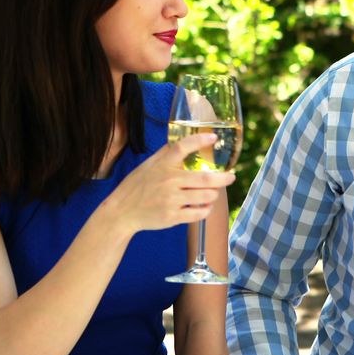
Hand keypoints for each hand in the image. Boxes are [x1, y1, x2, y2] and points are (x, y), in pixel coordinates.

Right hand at [107, 133, 234, 234]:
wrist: (122, 211)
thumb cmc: (137, 186)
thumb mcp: (148, 165)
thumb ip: (166, 154)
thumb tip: (182, 140)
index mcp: (162, 165)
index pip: (182, 147)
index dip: (199, 140)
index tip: (213, 138)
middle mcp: (168, 181)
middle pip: (204, 179)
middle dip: (223, 178)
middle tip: (231, 176)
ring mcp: (171, 200)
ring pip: (205, 196)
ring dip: (214, 194)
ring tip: (214, 192)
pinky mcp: (172, 217)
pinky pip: (198, 213)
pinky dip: (206, 209)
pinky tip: (205, 206)